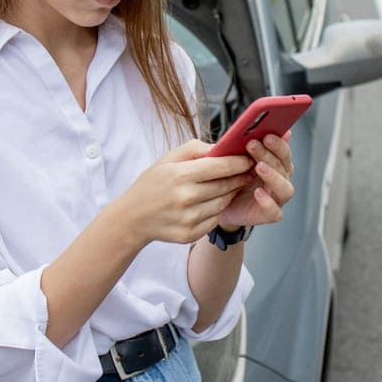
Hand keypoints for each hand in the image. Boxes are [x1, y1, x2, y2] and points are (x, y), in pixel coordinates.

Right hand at [115, 140, 253, 245]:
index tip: (249, 158)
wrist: (132, 217)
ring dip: (230, 193)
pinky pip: (215, 219)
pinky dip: (217, 210)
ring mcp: (188, 219)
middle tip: (248, 170)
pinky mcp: (190, 234)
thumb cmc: (152, 184)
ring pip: (223, 203)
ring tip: (231, 185)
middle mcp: (186, 198)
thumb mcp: (167, 159)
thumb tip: (221, 147)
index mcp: (180, 175)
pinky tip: (214, 202)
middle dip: (239, 177)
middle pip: (226, 185)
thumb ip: (195, 149)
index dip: (239, 162)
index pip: (220, 167)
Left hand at [216, 132, 294, 229]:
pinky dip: (268, 202)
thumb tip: (254, 128)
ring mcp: (277, 198)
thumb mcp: (234, 158)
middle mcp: (280, 179)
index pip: (284, 151)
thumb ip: (245, 145)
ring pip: (285, 188)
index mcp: (276, 163)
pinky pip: (275, 211)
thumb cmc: (230, 177)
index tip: (266, 134)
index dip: (278, 142)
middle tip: (253, 145)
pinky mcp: (269, 214)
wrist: (219, 203)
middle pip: (284, 166)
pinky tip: (257, 193)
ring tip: (259, 167)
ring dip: (274, 176)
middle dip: (270, 154)